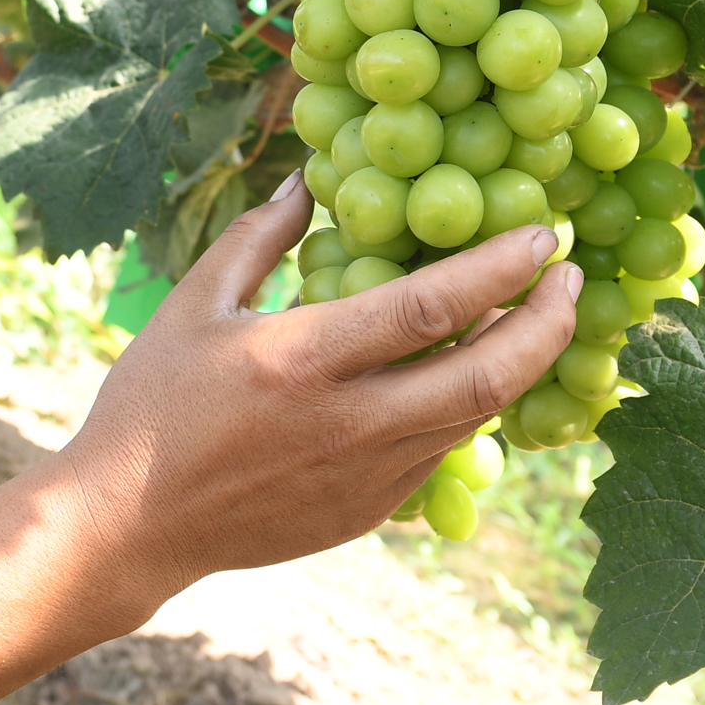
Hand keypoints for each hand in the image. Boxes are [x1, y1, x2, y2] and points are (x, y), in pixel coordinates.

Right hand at [56, 173, 579, 600]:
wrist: (130, 524)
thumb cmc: (152, 404)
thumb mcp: (193, 305)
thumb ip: (258, 238)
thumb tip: (311, 180)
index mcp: (301, 360)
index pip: (429, 307)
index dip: (498, 268)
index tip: (542, 235)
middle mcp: (348, 423)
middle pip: (487, 375)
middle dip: (548, 324)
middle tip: (574, 280)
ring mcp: (366, 477)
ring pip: (478, 418)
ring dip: (522, 367)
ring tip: (541, 319)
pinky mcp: (370, 512)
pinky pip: (444, 452)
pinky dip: (471, 408)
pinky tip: (475, 374)